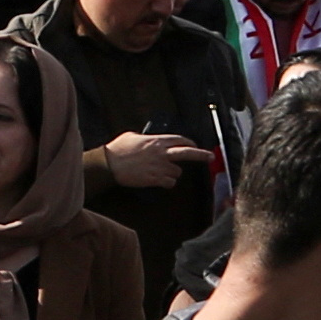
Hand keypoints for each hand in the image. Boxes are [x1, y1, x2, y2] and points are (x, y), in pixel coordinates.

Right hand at [104, 132, 218, 190]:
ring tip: (162, 173)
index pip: (179, 139)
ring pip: (177, 172)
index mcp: (156, 141)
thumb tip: (148, 139)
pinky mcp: (154, 179)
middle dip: (201, 155)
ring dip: (173, 174)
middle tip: (211, 157)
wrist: (109, 164)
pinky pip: (169, 183)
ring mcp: (159, 167)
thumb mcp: (132, 136)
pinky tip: (160, 181)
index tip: (195, 145)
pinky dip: (167, 183)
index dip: (189, 143)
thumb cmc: (118, 149)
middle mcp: (161, 153)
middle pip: (187, 153)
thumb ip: (145, 138)